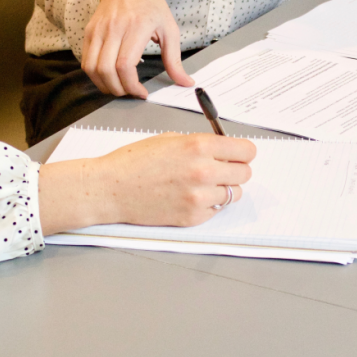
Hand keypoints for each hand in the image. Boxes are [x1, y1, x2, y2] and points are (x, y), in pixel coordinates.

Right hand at [37, 133, 255, 234]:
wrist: (110, 188)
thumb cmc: (134, 161)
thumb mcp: (170, 139)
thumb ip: (201, 144)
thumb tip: (224, 150)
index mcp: (199, 146)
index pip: (246, 151)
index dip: (242, 152)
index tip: (238, 154)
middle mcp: (204, 171)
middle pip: (245, 173)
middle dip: (234, 170)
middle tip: (220, 170)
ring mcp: (199, 197)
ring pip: (234, 194)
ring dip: (223, 189)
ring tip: (202, 185)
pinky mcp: (192, 217)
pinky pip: (216, 210)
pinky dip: (208, 205)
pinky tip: (189, 197)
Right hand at [82, 0, 194, 98]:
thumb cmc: (151, 6)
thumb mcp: (169, 29)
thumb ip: (175, 59)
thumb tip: (186, 82)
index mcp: (137, 26)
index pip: (125, 65)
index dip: (131, 85)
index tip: (141, 93)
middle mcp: (114, 27)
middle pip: (106, 70)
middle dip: (118, 89)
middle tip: (130, 93)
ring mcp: (98, 29)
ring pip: (92, 68)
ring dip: (104, 85)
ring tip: (119, 87)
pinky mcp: (89, 31)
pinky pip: (86, 60)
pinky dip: (95, 75)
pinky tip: (108, 77)